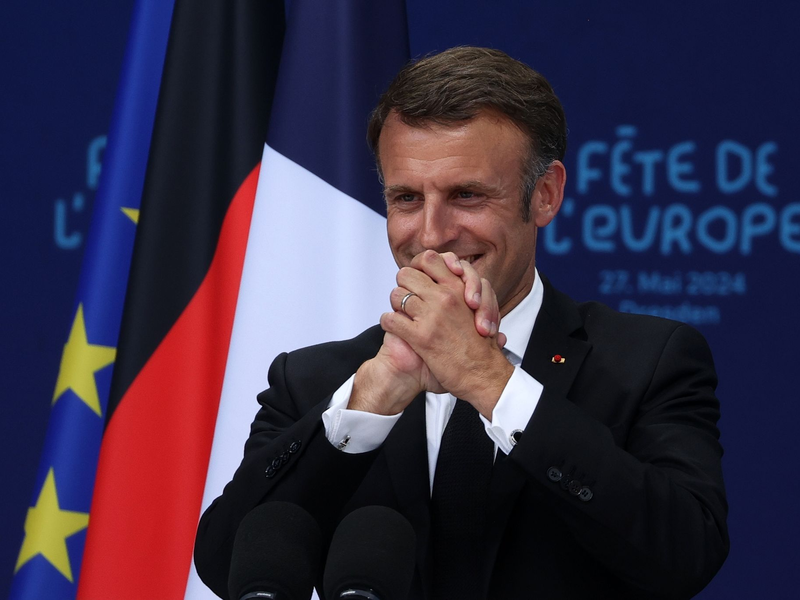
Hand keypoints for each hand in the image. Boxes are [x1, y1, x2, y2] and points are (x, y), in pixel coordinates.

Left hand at [382, 250, 512, 417]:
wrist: (483, 374)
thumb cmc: (481, 345)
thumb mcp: (480, 307)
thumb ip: (466, 290)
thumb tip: (453, 274)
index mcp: (458, 288)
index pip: (428, 259)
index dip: (418, 266)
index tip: (418, 278)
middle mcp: (444, 297)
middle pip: (406, 274)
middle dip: (403, 285)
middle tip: (407, 298)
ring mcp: (431, 315)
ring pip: (396, 295)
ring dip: (396, 305)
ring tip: (402, 315)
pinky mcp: (420, 336)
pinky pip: (390, 319)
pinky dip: (388, 323)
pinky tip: (395, 328)